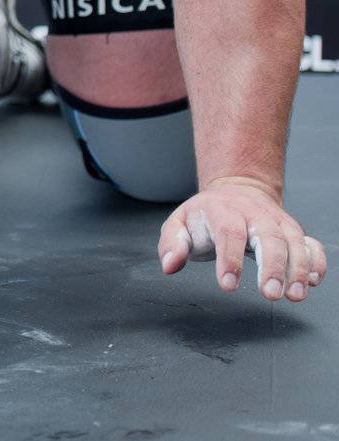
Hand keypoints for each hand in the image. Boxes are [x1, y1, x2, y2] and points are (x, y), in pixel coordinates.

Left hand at [157, 176, 327, 300]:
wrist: (236, 191)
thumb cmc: (207, 215)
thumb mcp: (180, 223)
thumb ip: (172, 243)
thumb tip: (169, 265)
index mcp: (223, 210)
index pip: (229, 233)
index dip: (230, 260)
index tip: (228, 285)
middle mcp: (255, 214)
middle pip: (269, 237)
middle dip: (273, 267)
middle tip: (271, 295)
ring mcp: (278, 222)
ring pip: (294, 242)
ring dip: (298, 270)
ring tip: (294, 295)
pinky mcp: (294, 232)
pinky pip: (312, 244)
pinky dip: (317, 261)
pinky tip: (315, 281)